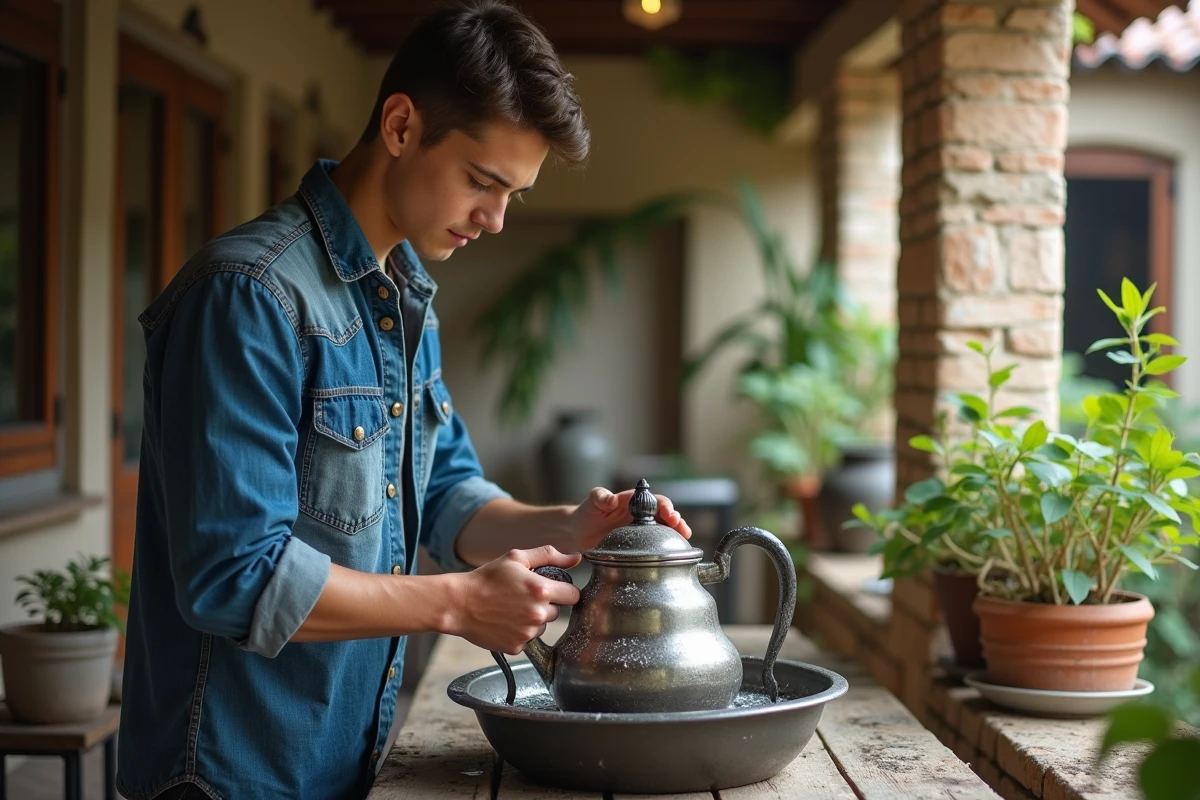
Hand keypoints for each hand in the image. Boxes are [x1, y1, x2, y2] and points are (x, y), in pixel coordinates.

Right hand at [448, 546, 581, 654]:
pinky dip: (519, 632)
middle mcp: (538, 614)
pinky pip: (527, 640)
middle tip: (523, 597)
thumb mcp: (516, 558)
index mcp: (542, 591)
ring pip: (542, 627)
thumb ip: (549, 556)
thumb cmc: (487, 578)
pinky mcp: (516, 647)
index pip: (573, 595)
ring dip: (533, 619)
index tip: (552, 589)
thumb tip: (575, 558)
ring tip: (511, 609)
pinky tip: (505, 622)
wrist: (459, 603)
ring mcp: (527, 633)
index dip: (564, 591)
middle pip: (557, 612)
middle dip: (546, 605)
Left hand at [569, 486, 691, 552]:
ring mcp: (639, 528)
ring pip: (663, 528)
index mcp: (632, 501)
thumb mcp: (592, 502)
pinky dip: (665, 545)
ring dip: (675, 532)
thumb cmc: (586, 513)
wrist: (578, 531)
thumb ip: (599, 497)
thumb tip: (610, 499)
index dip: (665, 507)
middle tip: (683, 530)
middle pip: (664, 514)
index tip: (670, 515)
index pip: (654, 500)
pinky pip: (655, 542)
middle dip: (676, 520)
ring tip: (683, 541)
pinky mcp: (637, 542)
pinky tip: (673, 554)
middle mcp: (639, 513)